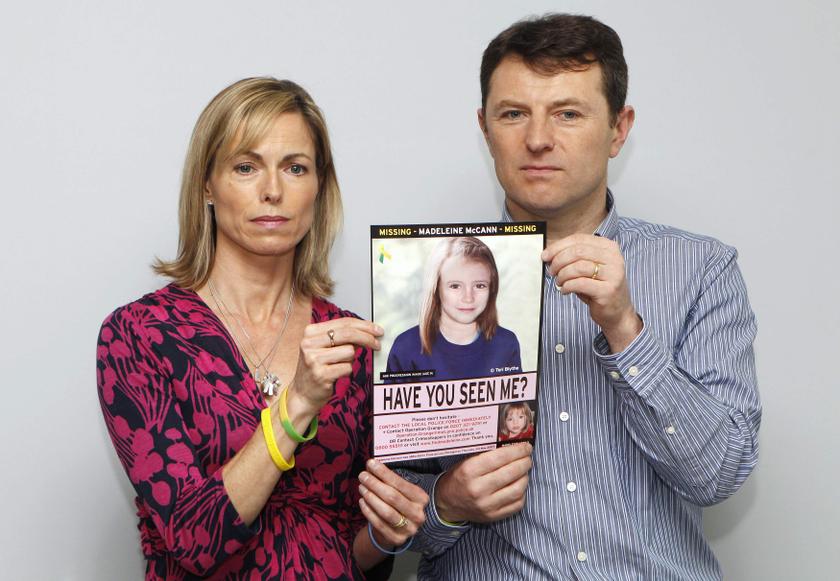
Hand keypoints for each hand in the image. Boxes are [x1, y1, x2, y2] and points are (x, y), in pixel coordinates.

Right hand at [288, 318, 382, 413]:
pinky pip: (347, 368)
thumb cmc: (316, 368)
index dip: (363, 325)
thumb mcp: (324, 347)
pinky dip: (346, 371)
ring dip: (350, 359)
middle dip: (367, 338)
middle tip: (378, 344)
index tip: (376, 329)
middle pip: (348, 334)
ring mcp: (314, 359)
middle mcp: (310, 343)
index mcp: (310, 332)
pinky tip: (336, 374)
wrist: (302, 394)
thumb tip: (367, 331)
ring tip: (338, 365)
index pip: (343, 323)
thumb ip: (342, 338)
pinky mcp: (321, 374)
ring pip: (350, 351)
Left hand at [359, 459, 428, 547]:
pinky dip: (368, 511)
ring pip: (386, 511)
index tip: (370, 464)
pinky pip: (379, 524)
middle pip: (392, 497)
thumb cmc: (398, 504)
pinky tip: (362, 501)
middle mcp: (418, 514)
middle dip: (375, 484)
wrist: (399, 530)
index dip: (384, 473)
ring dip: (371, 497)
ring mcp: (409, 529)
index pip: (400, 483)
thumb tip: (371, 465)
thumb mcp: (400, 491)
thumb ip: (388, 479)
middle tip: (362, 476)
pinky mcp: (397, 539)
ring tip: (361, 487)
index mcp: (421, 498)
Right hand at [435, 443, 531, 522]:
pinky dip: (522, 492)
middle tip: (527, 456)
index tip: (525, 446)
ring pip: (517, 489)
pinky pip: (517, 504)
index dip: (516, 451)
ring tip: (524, 470)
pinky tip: (519, 484)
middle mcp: (478, 489)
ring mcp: (487, 505)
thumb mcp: (466, 461)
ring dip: (525, 476)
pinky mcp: (494, 516)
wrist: (447, 504)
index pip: (499, 458)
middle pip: (511, 473)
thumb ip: (486, 454)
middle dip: (524, 462)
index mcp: (469, 471)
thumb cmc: (459, 478)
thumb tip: (511, 445)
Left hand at [542, 233, 641, 352]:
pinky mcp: (608, 290)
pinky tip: (565, 290)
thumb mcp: (588, 268)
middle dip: (558, 261)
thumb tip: (549, 253)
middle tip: (551, 271)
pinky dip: (567, 286)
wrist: (618, 312)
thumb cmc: (599, 288)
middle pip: (577, 251)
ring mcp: (613, 274)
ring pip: (578, 267)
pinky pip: (580, 283)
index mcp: (609, 247)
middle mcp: (614, 258)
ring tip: (559, 282)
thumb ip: (574, 257)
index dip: (559, 246)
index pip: (579, 239)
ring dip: (562, 275)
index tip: (546, 255)